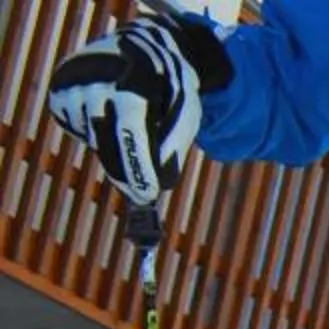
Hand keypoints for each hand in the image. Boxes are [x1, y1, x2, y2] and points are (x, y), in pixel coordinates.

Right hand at [47, 3, 229, 212]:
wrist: (139, 48)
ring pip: (95, 141)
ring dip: (116, 151)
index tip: (149, 193)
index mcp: (135, 73)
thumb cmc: (169, 86)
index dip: (138, 161)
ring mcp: (72, 85)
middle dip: (127, 174)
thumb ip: (173, 145)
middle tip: (145, 195)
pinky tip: (111, 117)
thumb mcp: (186, 111)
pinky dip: (99, 138)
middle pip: (106, 139)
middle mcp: (96, 76)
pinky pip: (80, 134)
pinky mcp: (58, 97)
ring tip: (134, 125)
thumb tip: (155, 188)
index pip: (131, 123)